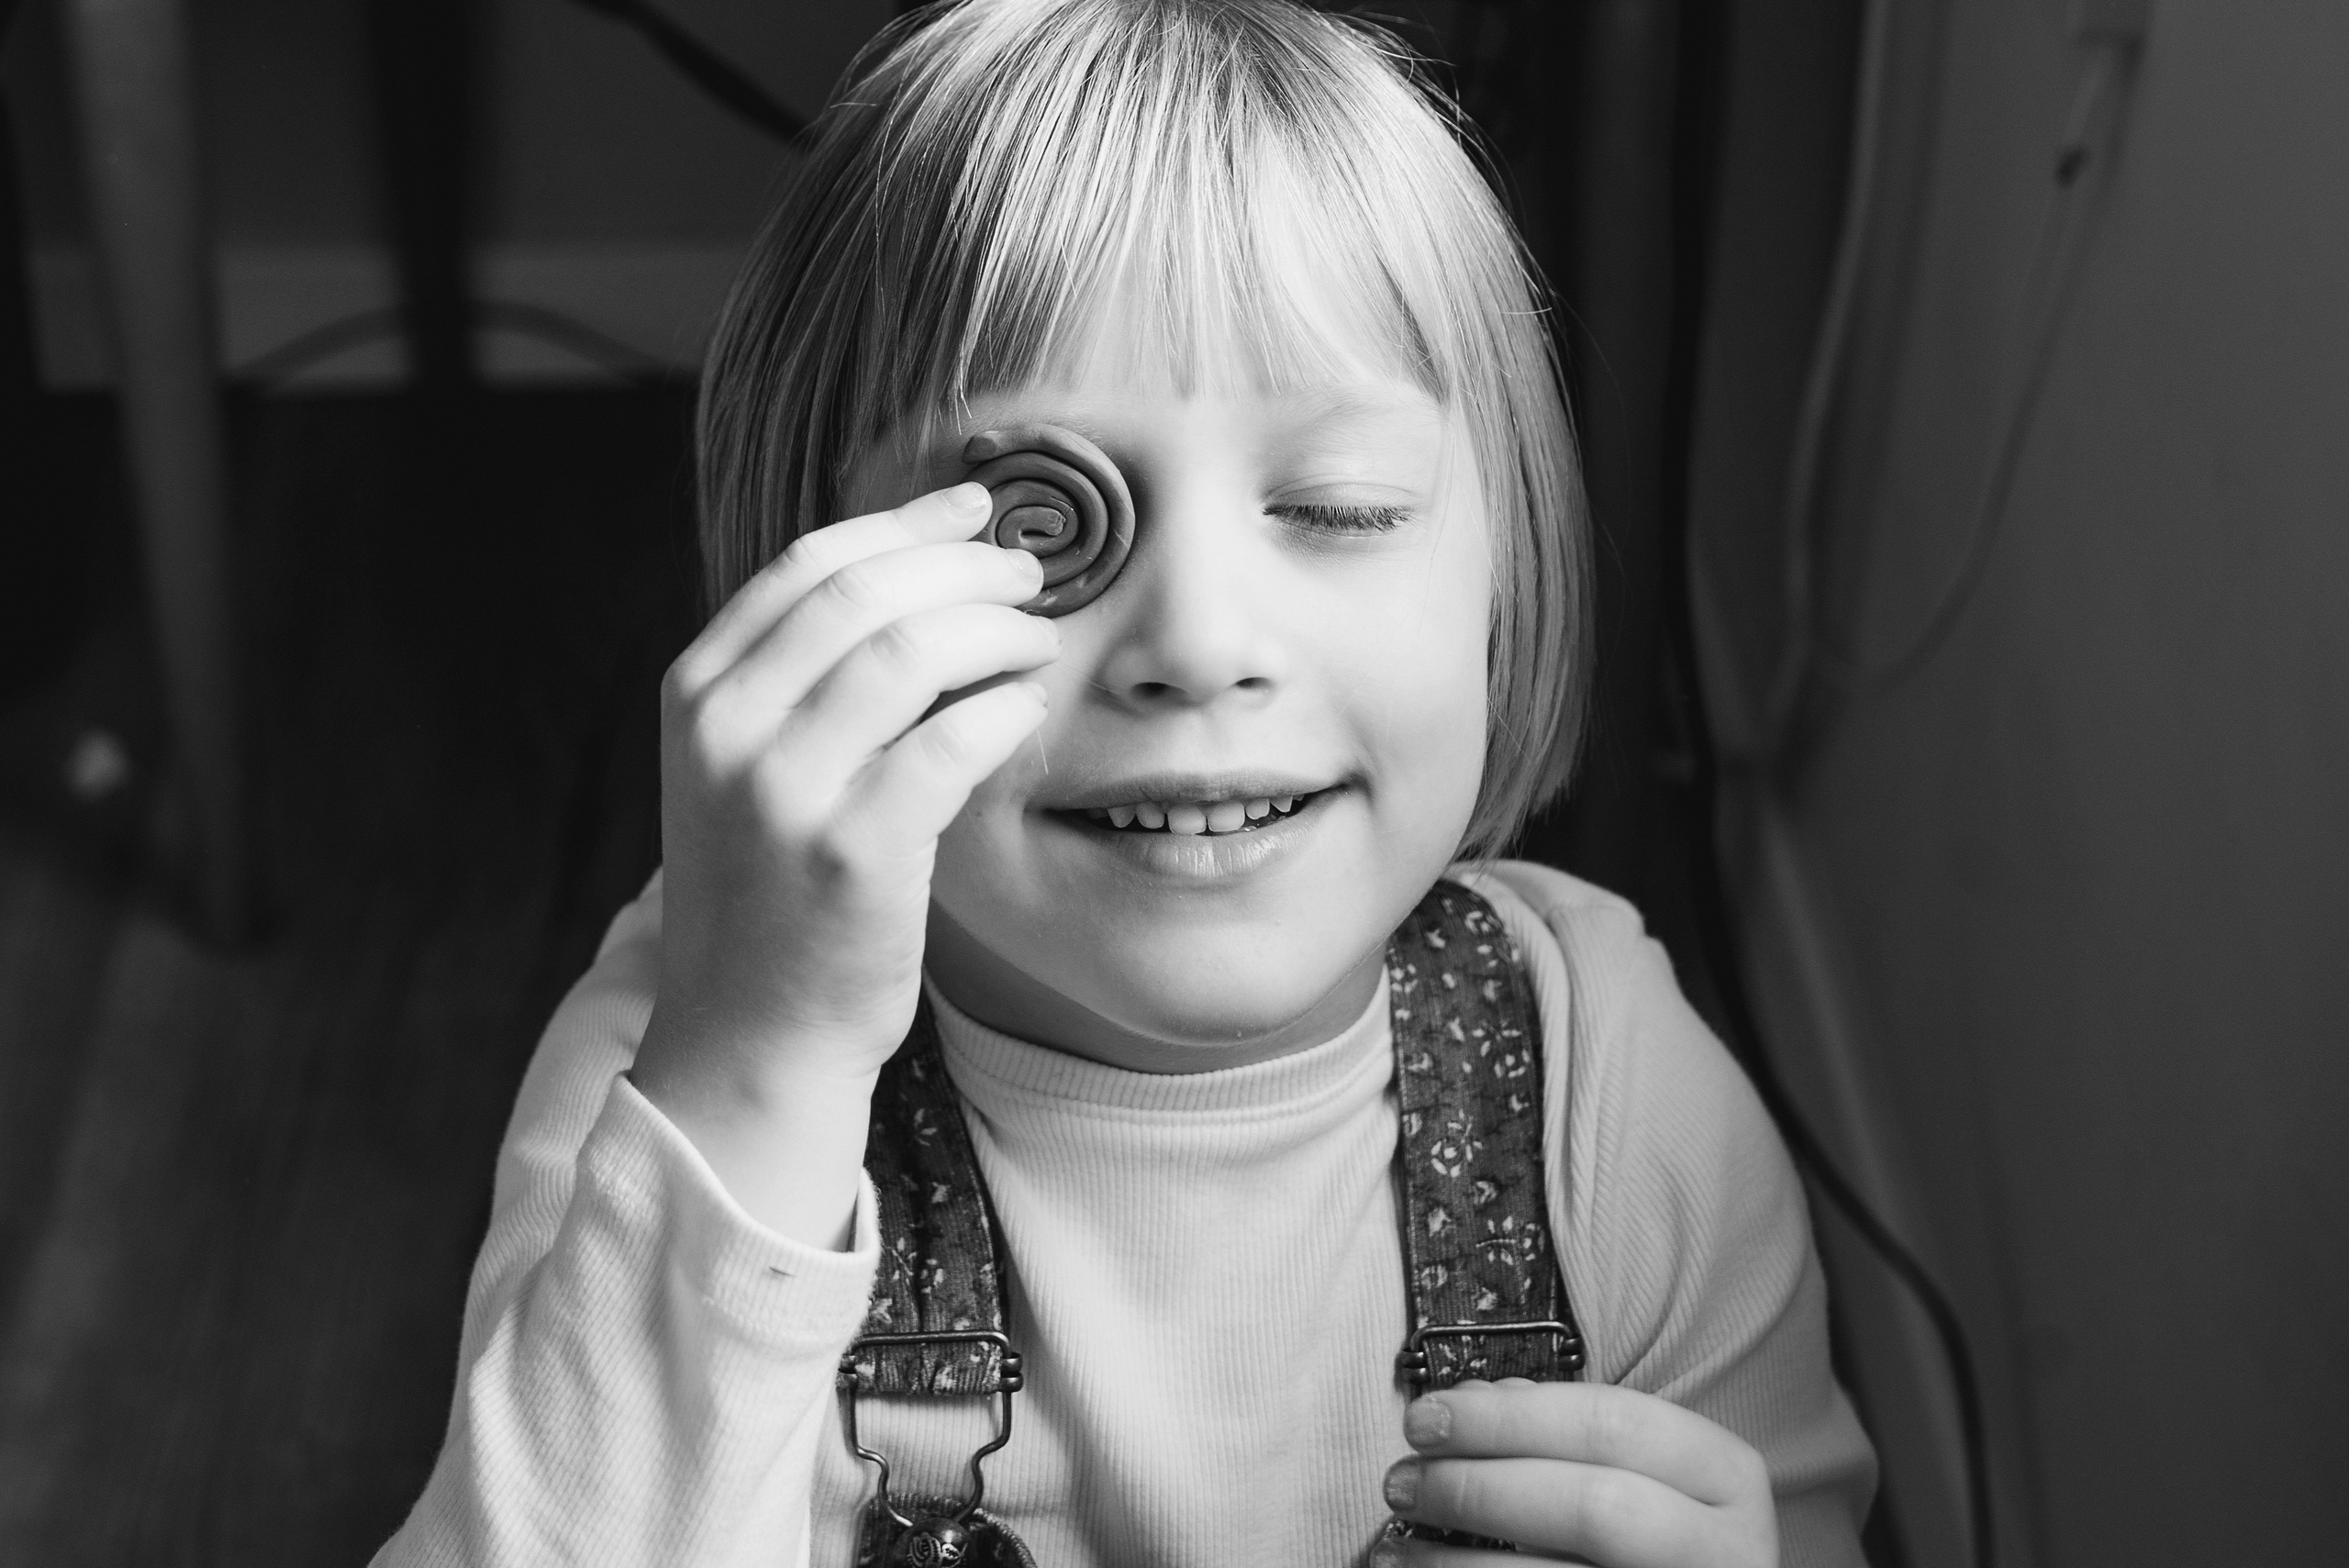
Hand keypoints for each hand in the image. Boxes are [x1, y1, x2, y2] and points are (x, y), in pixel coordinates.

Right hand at [631, 482, 1057, 1244]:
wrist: (751, 1035)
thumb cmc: (772, 896)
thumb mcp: (745, 769)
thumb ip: (799, 678)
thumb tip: (920, 571)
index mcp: (698, 692)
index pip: (810, 564)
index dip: (908, 523)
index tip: (974, 509)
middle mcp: (728, 728)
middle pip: (867, 593)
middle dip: (966, 567)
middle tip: (1029, 575)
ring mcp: (786, 790)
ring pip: (914, 652)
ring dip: (997, 630)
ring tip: (1038, 641)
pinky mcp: (854, 851)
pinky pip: (956, 738)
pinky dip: (1006, 708)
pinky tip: (1026, 711)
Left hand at [1375, 1380, 1776, 1567]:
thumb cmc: (1659, 1530)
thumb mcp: (1642, 1470)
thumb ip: (1567, 1433)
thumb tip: (1474, 1402)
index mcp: (1724, 1476)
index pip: (1609, 1424)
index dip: (1506, 1419)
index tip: (1424, 1417)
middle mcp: (1724, 1549)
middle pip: (1591, 1507)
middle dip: (1480, 1489)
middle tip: (1400, 1481)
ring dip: (1457, 1562)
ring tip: (1393, 1545)